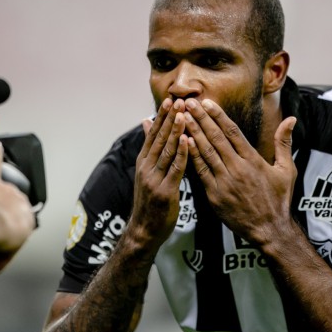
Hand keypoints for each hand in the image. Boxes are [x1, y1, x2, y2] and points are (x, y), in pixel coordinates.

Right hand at [131, 98, 188, 246]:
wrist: (144, 231)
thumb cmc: (150, 201)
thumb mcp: (147, 172)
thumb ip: (150, 148)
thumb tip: (147, 122)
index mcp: (143, 162)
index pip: (153, 135)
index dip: (162, 117)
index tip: (170, 100)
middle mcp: (146, 168)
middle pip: (159, 139)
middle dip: (169, 119)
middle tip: (178, 101)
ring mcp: (154, 179)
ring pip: (167, 151)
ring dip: (175, 131)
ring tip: (184, 114)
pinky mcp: (165, 191)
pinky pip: (175, 169)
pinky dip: (182, 153)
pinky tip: (188, 140)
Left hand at [183, 98, 296, 245]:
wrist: (270, 230)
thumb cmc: (279, 200)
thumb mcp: (286, 170)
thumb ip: (284, 143)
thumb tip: (291, 119)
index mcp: (253, 160)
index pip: (232, 132)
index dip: (217, 115)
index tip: (206, 102)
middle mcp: (238, 168)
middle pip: (216, 138)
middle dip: (200, 118)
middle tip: (188, 103)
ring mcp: (225, 182)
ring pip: (206, 152)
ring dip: (192, 133)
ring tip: (182, 118)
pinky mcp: (215, 195)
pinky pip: (201, 172)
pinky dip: (192, 156)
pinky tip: (183, 143)